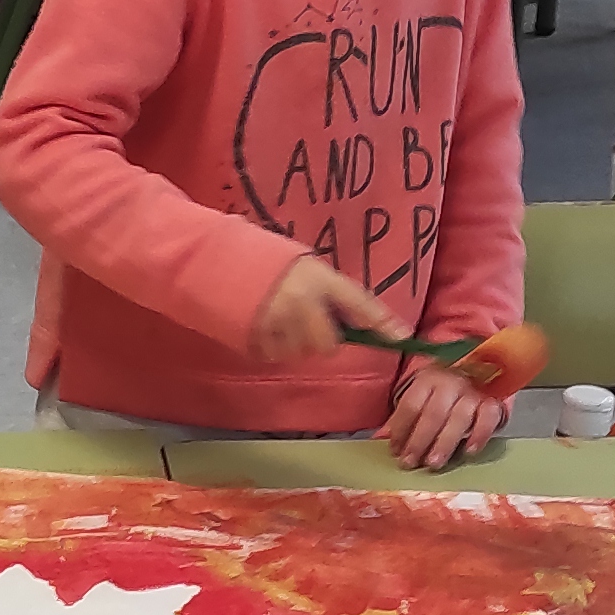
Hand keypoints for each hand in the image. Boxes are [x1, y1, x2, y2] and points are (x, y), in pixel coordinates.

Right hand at [251, 256, 395, 362]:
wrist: (212, 259)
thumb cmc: (261, 258)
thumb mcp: (300, 264)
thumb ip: (324, 290)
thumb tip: (348, 319)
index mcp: (317, 277)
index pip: (358, 302)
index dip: (381, 321)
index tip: (402, 337)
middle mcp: (302, 302)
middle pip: (329, 344)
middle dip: (321, 339)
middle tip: (304, 322)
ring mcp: (278, 323)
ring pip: (301, 353)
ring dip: (294, 343)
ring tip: (275, 318)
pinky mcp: (255, 339)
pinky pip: (275, 356)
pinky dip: (271, 347)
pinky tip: (260, 325)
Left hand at [383, 367, 501, 471]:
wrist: (479, 376)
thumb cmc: (442, 394)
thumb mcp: (420, 399)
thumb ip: (402, 420)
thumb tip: (379, 440)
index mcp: (428, 379)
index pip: (411, 405)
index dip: (401, 429)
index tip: (395, 450)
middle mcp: (451, 382)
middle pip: (433, 414)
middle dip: (419, 441)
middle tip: (409, 462)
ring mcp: (473, 392)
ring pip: (459, 418)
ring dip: (444, 443)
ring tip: (433, 463)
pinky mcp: (493, 402)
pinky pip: (488, 419)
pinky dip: (479, 435)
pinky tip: (469, 451)